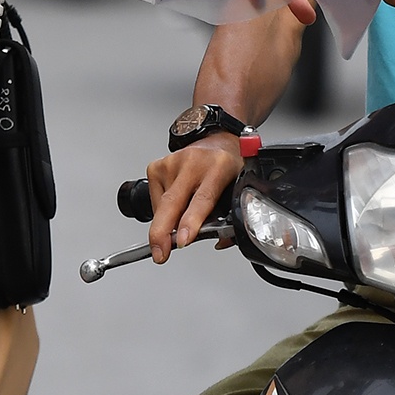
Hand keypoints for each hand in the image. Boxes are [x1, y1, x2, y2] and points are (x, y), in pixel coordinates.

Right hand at [145, 133, 242, 260]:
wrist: (215, 140)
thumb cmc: (226, 165)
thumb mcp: (238, 185)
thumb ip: (232, 215)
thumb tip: (220, 240)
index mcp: (219, 167)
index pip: (202, 199)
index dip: (191, 222)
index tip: (183, 240)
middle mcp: (193, 162)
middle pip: (172, 202)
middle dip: (162, 233)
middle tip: (160, 253)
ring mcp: (173, 163)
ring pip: (163, 207)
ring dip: (168, 223)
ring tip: (181, 222)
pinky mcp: (157, 166)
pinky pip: (155, 200)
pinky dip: (163, 211)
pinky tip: (176, 204)